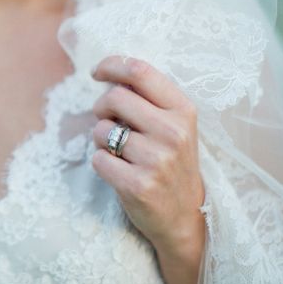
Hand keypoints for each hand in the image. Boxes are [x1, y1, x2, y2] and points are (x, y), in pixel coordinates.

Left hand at [90, 55, 204, 256]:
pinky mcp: (137, 185)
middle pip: (114, 97)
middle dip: (101, 107)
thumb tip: (110, 75)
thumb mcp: (173, 127)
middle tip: (107, 119)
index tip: (97, 72)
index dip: (112, 65)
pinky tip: (118, 170)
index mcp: (183, 111)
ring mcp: (156, 160)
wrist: (185, 218)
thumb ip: (148, 100)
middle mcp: (173, 132)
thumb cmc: (171, 164)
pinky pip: (98, 159)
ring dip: (101, 138)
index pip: (141, 71)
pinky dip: (101, 162)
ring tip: (119, 151)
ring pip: (102, 129)